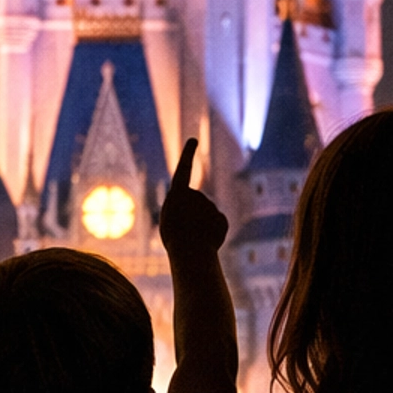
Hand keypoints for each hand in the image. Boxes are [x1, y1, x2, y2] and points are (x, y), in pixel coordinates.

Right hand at [158, 138, 227, 256]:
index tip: (194, 139)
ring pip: (206, 216)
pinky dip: (213, 235)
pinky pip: (217, 226)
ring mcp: (210, 206)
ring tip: (193, 239)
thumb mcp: (170, 223)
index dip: (187, 155)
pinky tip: (206, 242)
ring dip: (201, 228)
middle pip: (195, 204)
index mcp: (177, 194)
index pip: (183, 170)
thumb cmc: (174, 240)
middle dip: (191, 217)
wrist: (190, 252)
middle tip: (184, 232)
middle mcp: (195, 196)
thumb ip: (181, 212)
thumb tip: (199, 213)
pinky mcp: (222, 218)